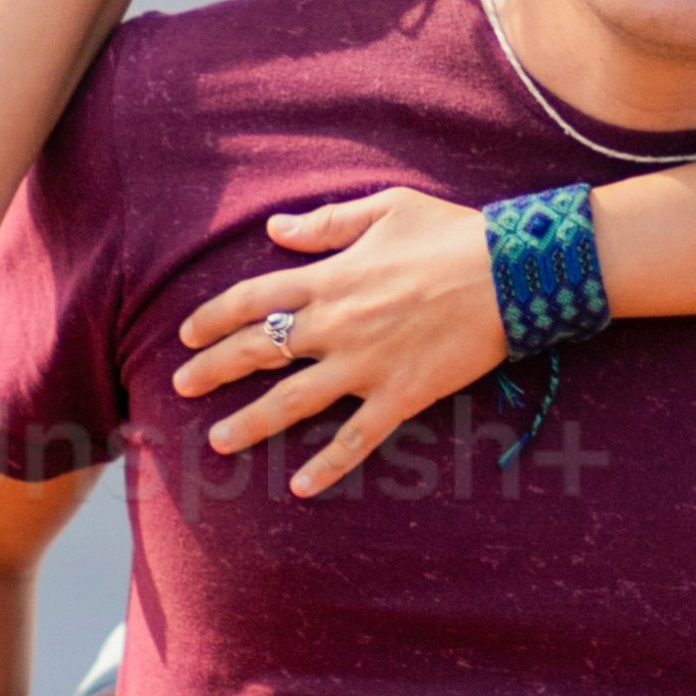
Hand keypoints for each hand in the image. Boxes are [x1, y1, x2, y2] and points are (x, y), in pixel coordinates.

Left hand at [168, 186, 515, 493]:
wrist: (514, 272)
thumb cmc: (453, 233)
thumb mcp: (387, 208)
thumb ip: (326, 223)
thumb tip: (276, 230)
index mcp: (331, 277)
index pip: (252, 299)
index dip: (214, 316)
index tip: (187, 333)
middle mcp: (337, 325)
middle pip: (259, 351)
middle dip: (214, 369)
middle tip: (181, 387)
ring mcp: (366, 365)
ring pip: (293, 402)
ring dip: (251, 423)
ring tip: (218, 442)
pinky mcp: (400, 396)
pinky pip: (356, 439)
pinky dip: (327, 465)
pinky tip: (298, 487)